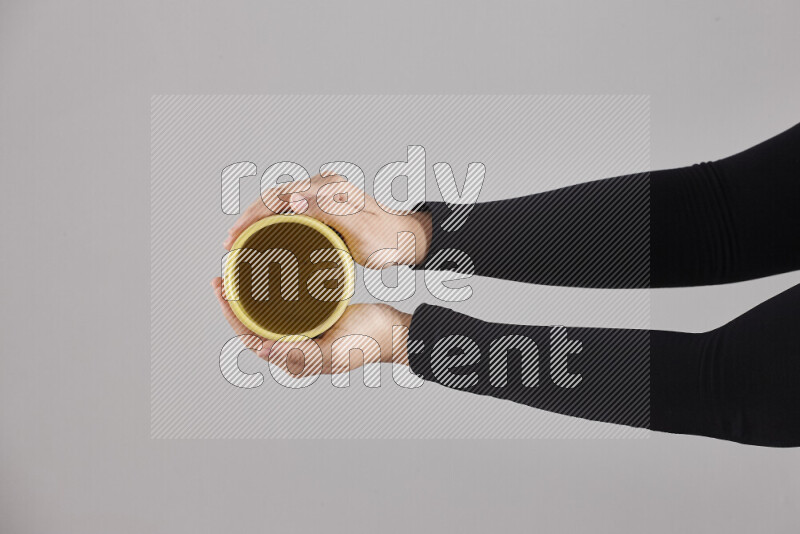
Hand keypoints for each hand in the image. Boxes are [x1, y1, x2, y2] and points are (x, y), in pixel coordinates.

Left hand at [212, 278, 411, 376]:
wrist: (393, 330)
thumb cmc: (368, 342)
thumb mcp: (336, 350)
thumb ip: (304, 354)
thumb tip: (265, 351)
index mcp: (295, 360)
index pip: (252, 339)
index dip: (232, 317)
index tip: (221, 292)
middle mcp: (294, 348)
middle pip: (254, 327)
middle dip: (233, 304)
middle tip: (221, 278)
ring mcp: (304, 333)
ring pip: (266, 316)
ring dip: (248, 298)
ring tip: (236, 276)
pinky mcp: (315, 318)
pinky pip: (285, 307)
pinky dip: (270, 292)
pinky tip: (266, 276)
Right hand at [223, 173, 432, 268]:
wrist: (404, 239)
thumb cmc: (385, 240)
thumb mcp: (359, 230)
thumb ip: (329, 212)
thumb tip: (294, 199)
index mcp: (329, 189)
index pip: (279, 198)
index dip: (253, 217)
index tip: (236, 236)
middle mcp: (324, 186)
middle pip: (274, 197)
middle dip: (247, 217)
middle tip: (230, 242)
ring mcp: (323, 193)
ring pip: (278, 201)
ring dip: (256, 218)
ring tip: (238, 239)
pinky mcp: (324, 203)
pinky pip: (289, 207)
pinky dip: (270, 219)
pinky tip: (261, 233)